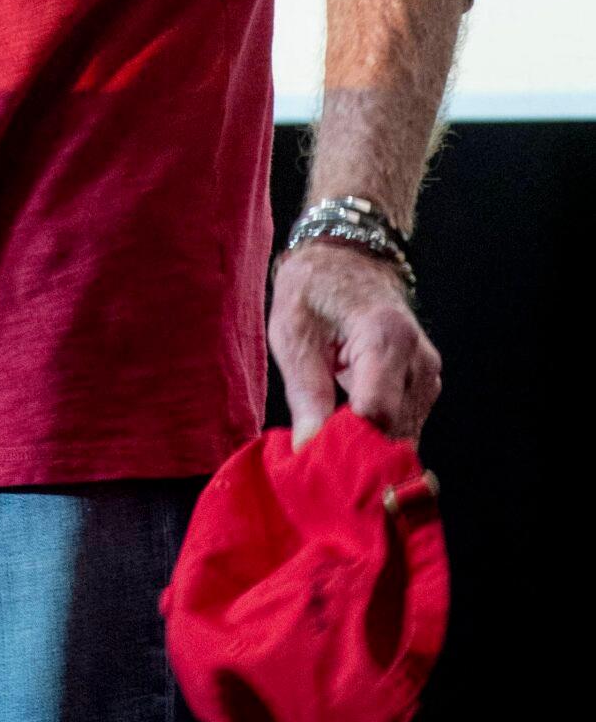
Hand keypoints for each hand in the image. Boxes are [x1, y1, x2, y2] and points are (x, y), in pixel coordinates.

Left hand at [267, 240, 442, 448]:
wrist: (346, 258)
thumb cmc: (315, 289)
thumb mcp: (294, 333)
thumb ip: (305, 393)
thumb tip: (309, 450)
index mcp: (387, 336)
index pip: (378, 414)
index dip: (347, 445)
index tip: (315, 463)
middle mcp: (419, 359)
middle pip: (394, 431)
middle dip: (356, 453)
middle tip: (315, 463)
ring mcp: (428, 375)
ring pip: (402, 436)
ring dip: (367, 447)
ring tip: (328, 442)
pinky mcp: (425, 387)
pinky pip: (404, 427)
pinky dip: (377, 437)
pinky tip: (348, 431)